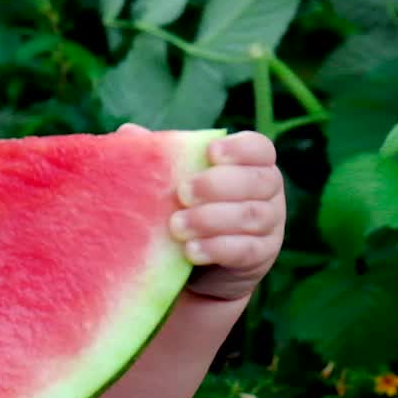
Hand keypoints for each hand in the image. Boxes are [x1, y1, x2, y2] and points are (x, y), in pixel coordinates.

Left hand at [168, 129, 285, 300]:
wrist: (197, 264)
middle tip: (182, 193)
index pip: (260, 148)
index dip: (240, 149)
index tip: (210, 153)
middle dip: (218, 185)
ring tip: (176, 225)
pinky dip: (217, 249)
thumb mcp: (172, 181)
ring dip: (211, 219)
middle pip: (259, 181)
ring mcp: (270, 225)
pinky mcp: (261, 256)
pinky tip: (190, 251)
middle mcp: (268, 191)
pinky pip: (246, 250)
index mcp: (251, 164)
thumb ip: (158, 157)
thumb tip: (127, 132)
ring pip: (252, 216)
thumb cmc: (185, 207)